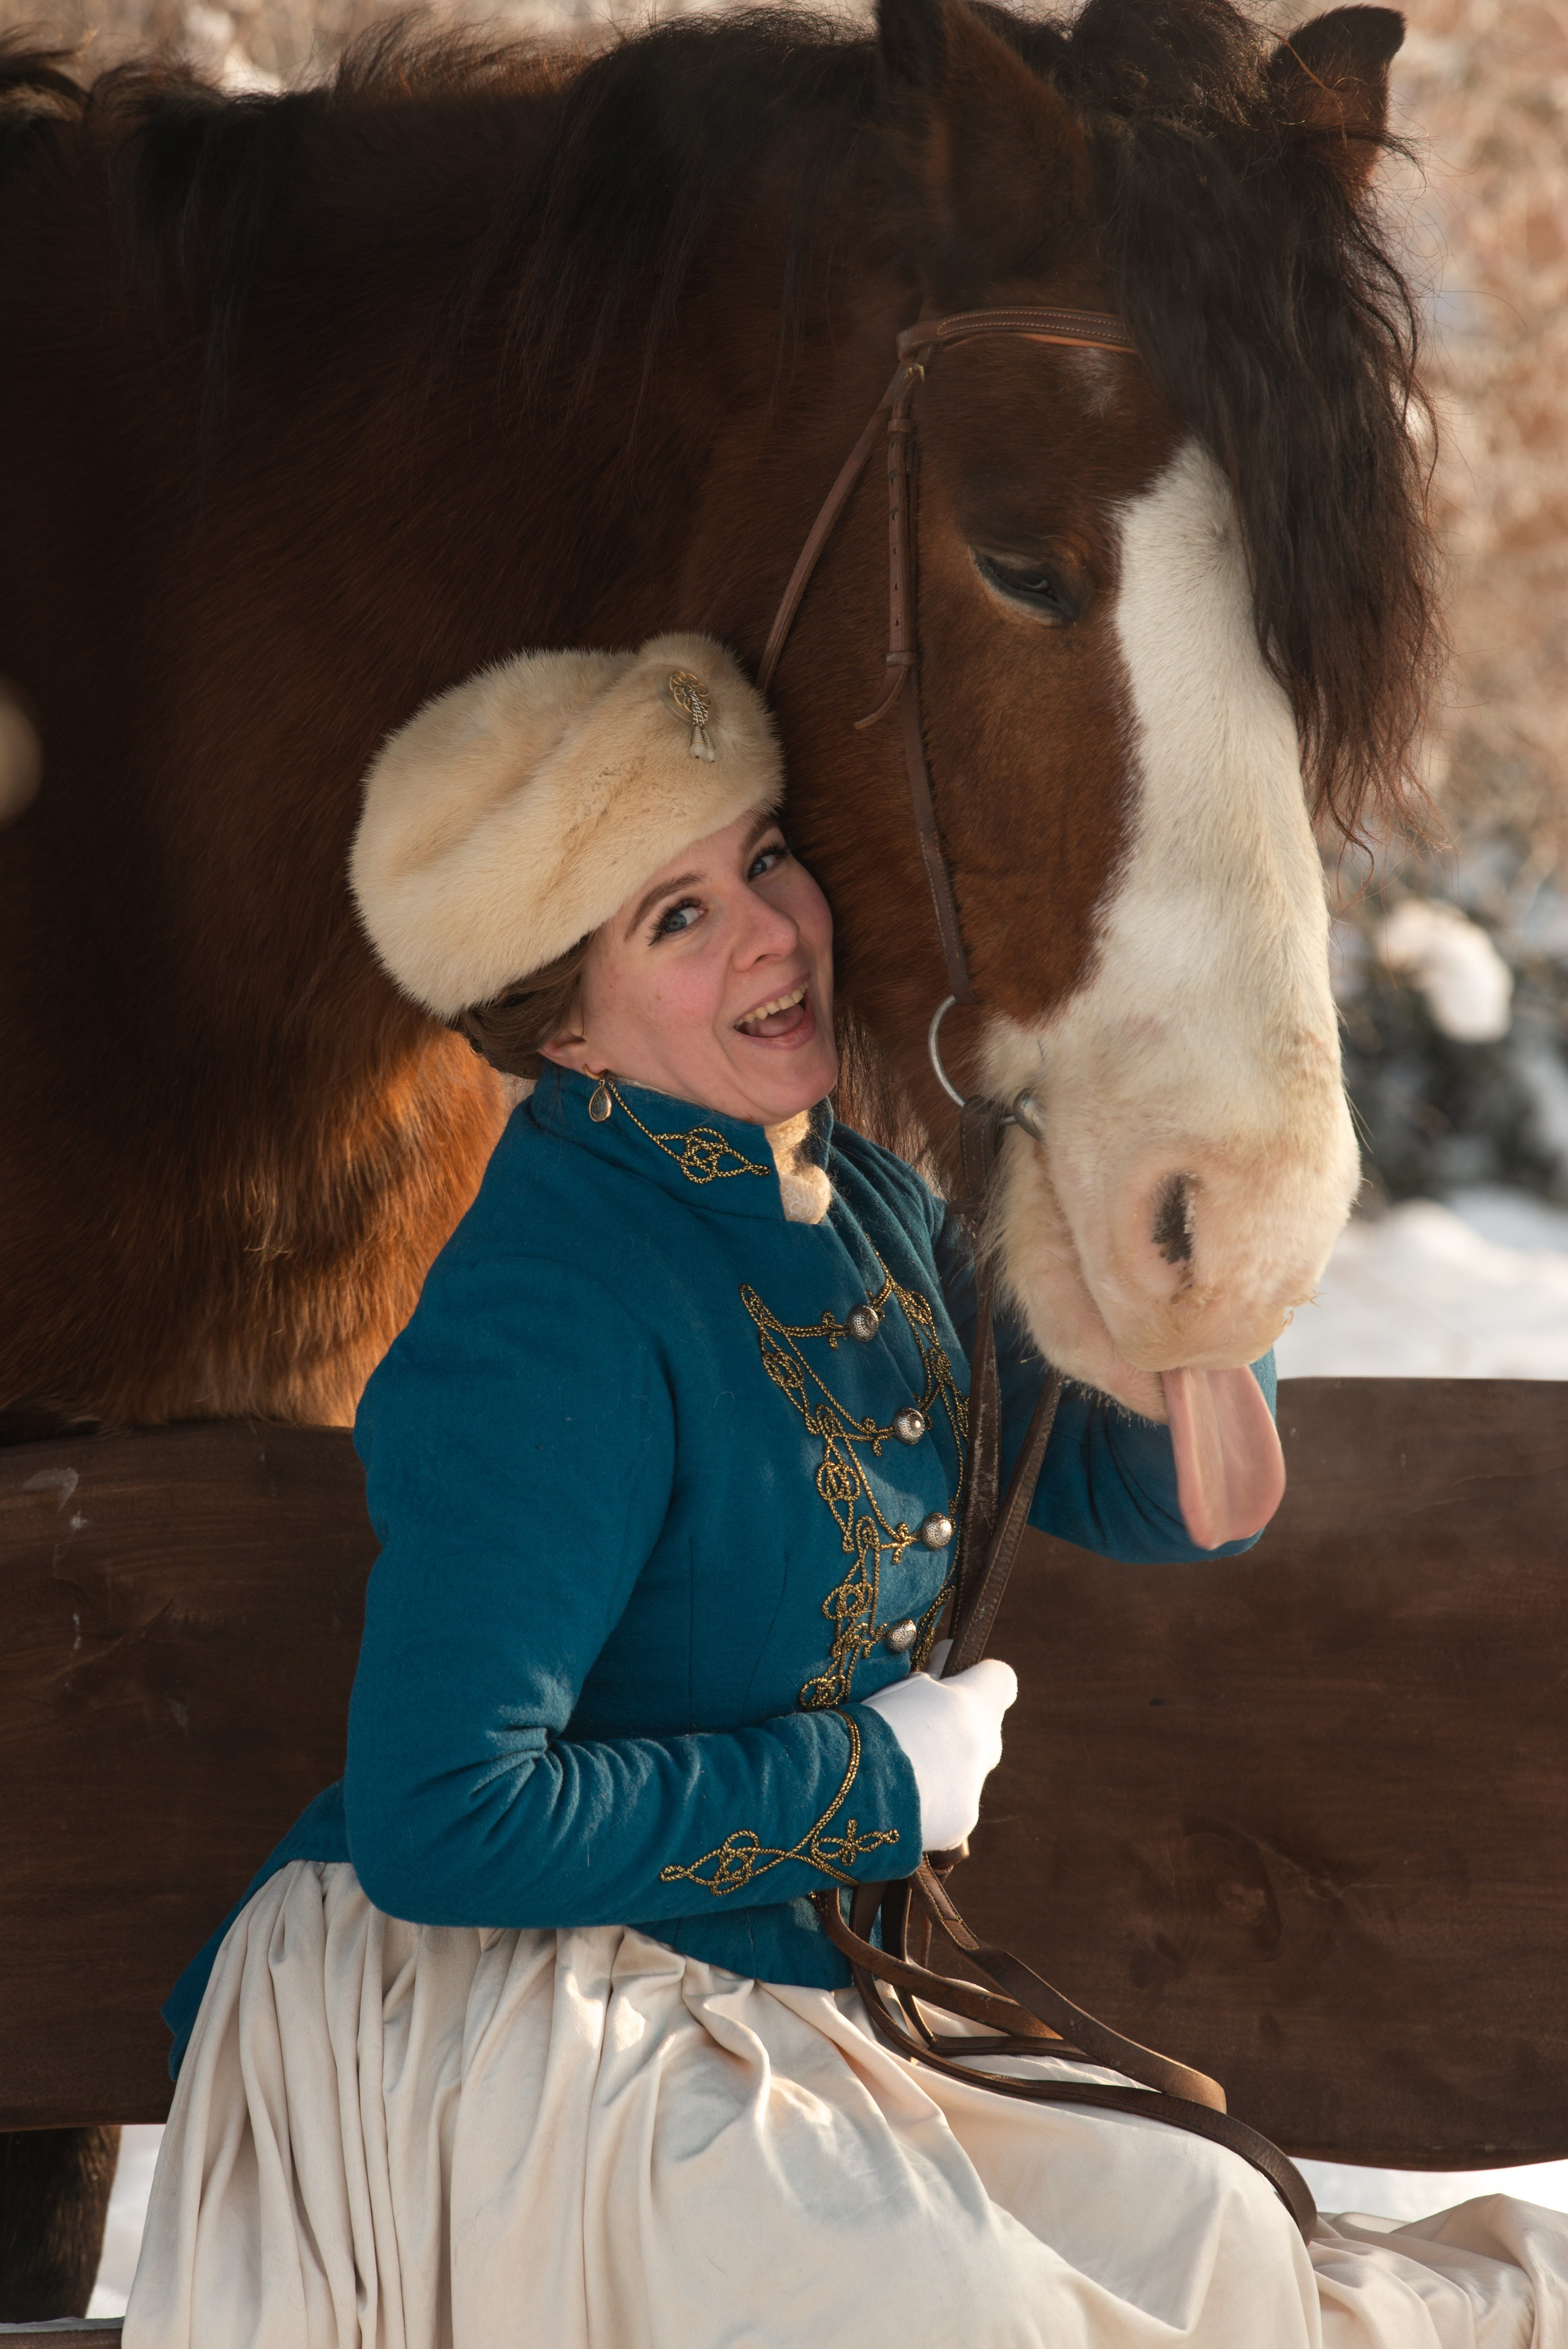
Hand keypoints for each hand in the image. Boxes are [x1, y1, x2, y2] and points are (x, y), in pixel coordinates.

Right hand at [861, 1656, 1017, 1853]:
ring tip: (895, 1772)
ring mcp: (975, 1788)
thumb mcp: (902, 1688)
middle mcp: (985, 1745)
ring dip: (941, 1769)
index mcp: (973, 1703)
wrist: (855, 1789)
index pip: (1000, 1680)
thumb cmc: (871, 1726)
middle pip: (981, 1729)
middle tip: (910, 1728)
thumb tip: (942, 1665)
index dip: (975, 1678)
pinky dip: (931, 1804)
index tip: (948, 1678)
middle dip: (953, 1727)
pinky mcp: (960, 1823)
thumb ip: (931, 1681)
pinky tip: (897, 1801)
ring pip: (965, 1771)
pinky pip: (951, 1806)